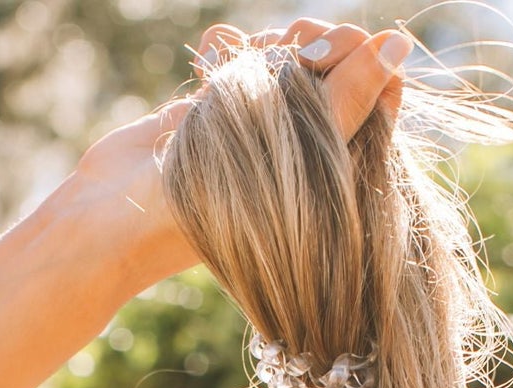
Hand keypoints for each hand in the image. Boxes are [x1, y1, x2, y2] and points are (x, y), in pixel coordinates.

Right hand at [65, 19, 413, 289]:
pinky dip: (225, 49)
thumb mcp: (287, 156)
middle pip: (336, 60)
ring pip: (287, 50)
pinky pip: (240, 54)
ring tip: (236, 72)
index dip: (362, 58)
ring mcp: (258, 124)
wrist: (115, 221)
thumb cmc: (206, 208)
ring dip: (265, 44)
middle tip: (283, 55)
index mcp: (331, 170)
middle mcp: (301, 147)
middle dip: (311, 42)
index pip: (379, 92)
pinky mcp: (219, 106)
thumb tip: (396, 45)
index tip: (329, 54)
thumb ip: (346, 100)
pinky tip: (205, 67)